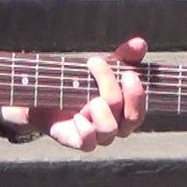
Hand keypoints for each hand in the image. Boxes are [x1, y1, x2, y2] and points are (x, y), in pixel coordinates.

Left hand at [26, 37, 147, 150]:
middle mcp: (114, 126)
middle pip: (129, 118)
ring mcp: (96, 135)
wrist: (45, 92)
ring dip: (103, 111)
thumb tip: (141, 43)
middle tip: (97, 63)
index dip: (137, 95)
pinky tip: (77, 116)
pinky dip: (86, 130)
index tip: (128, 73)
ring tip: (91, 97)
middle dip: (116, 91)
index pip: (139, 110)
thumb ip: (124, 55)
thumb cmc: (81, 81)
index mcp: (123, 111)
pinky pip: (88, 143)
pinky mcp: (75, 139)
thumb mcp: (104, 65)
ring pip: (109, 130)